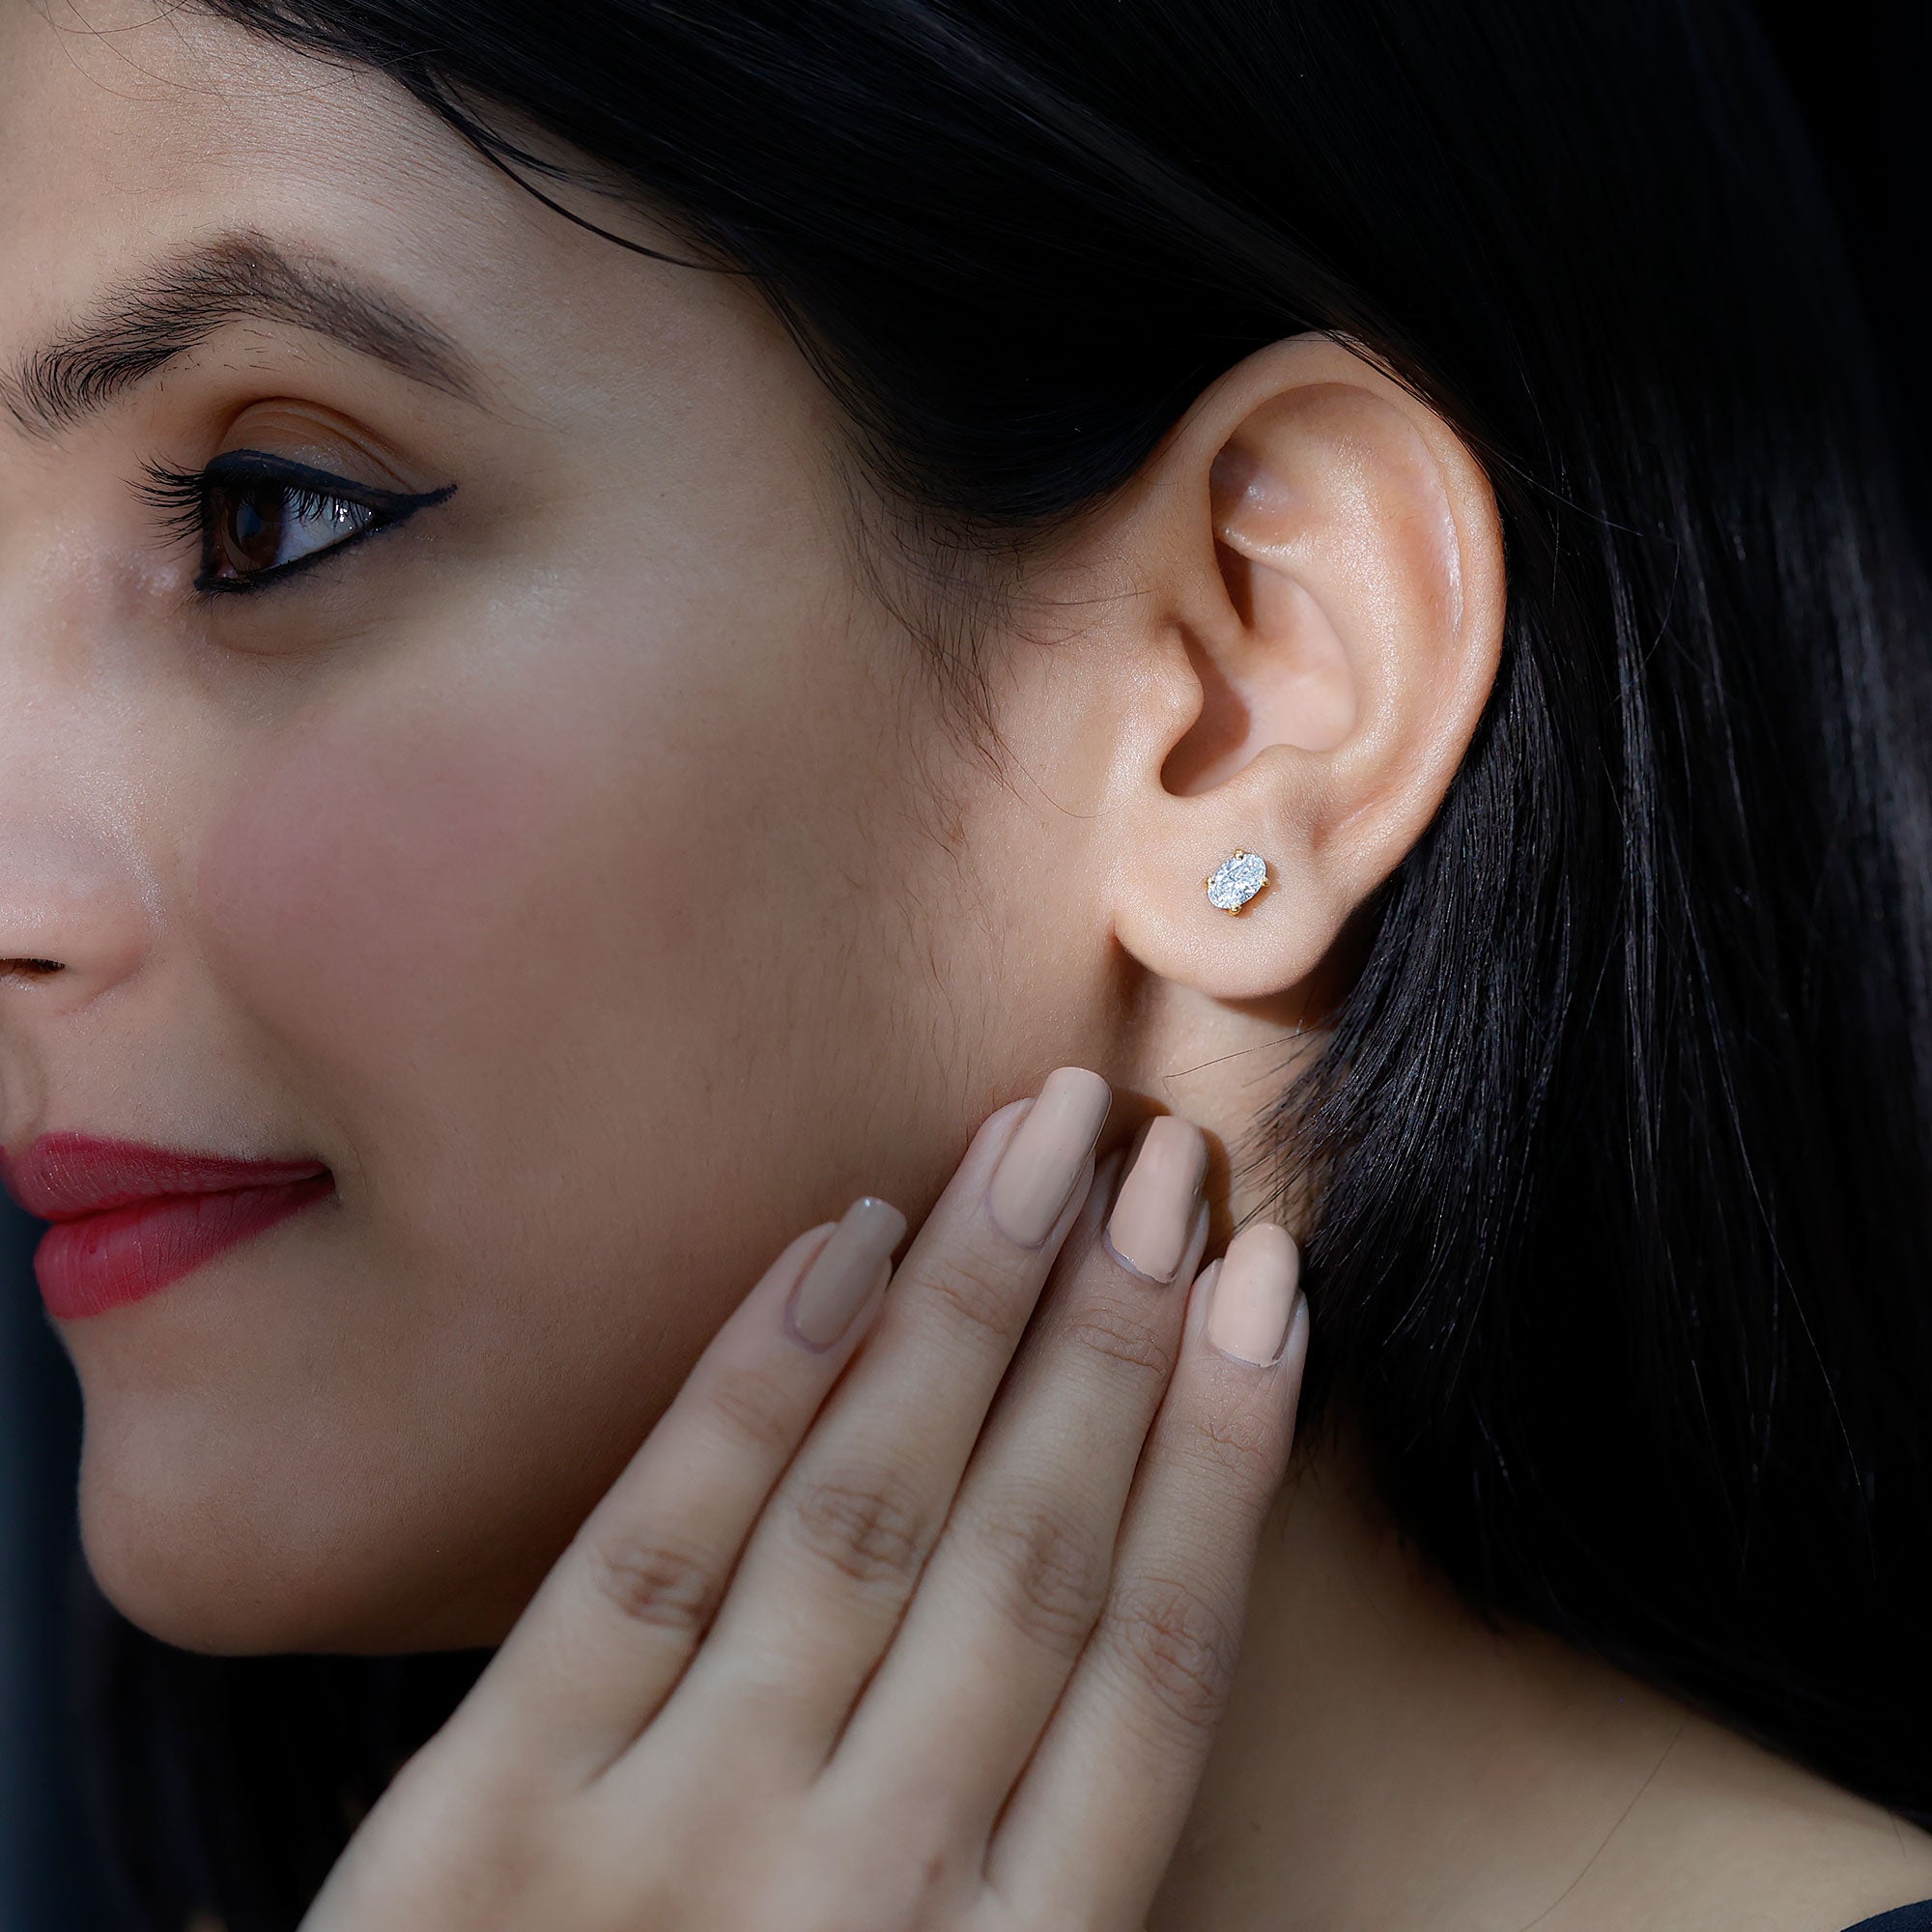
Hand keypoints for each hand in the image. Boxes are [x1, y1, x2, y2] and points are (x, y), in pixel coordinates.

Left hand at [299, 1068, 1310, 1931]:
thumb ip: (1032, 1875)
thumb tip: (1138, 1598)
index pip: (1153, 1661)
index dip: (1223, 1453)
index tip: (1271, 1285)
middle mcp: (867, 1902)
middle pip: (1030, 1553)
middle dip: (1115, 1334)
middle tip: (1170, 1158)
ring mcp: (671, 1849)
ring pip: (865, 1516)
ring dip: (971, 1309)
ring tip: (1043, 1143)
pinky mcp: (492, 1814)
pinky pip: (648, 1555)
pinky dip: (755, 1387)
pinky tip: (842, 1241)